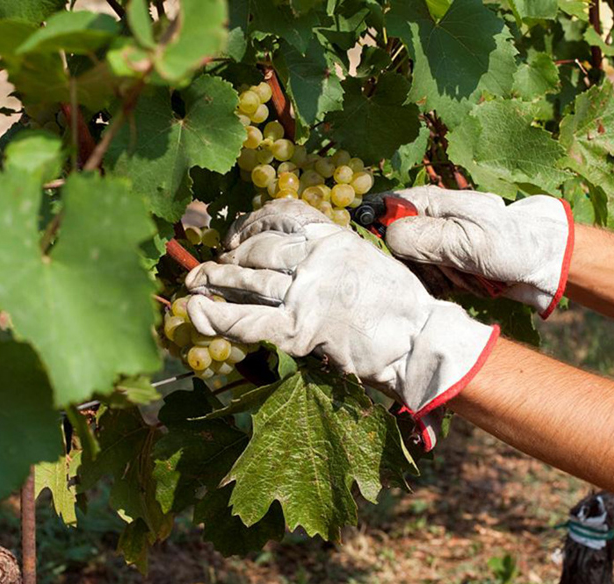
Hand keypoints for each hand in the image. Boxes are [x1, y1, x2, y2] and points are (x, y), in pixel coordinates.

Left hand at [185, 199, 498, 449]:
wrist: (420, 340)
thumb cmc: (402, 306)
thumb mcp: (369, 261)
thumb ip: (334, 255)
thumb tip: (302, 260)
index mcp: (335, 237)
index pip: (283, 212)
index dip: (252, 220)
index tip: (237, 233)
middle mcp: (317, 257)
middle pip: (259, 248)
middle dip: (228, 256)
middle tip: (209, 267)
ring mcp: (306, 291)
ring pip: (248, 278)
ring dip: (214, 280)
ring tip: (193, 283)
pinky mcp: (300, 329)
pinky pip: (248, 319)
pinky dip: (217, 317)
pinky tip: (195, 313)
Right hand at [383, 187, 573, 317]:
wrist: (542, 265)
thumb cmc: (510, 243)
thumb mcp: (466, 240)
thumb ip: (423, 237)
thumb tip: (386, 235)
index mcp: (427, 202)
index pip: (380, 209)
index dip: (375, 230)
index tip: (393, 252)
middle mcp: (426, 221)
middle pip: (390, 246)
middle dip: (414, 264)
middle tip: (446, 267)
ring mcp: (434, 244)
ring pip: (408, 267)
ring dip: (434, 278)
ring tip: (464, 275)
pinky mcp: (442, 266)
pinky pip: (425, 281)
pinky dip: (442, 288)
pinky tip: (463, 284)